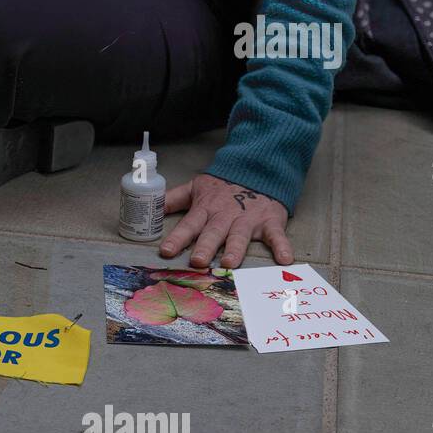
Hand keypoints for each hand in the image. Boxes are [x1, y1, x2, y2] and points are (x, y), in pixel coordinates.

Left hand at [159, 173, 292, 268]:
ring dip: (235, 249)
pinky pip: (276, 235)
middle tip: (197, 260)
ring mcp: (248, 219)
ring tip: (228, 263)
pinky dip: (282, 246)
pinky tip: (284, 260)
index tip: (166, 251)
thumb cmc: (223, 185)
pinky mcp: (270, 220)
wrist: (258, 169)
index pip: (189, 224)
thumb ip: (173, 200)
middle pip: (213, 232)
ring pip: (240, 235)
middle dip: (205, 246)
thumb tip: (148, 208)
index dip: (177, 238)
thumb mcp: (196, 189)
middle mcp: (225, 216)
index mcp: (206, 209)